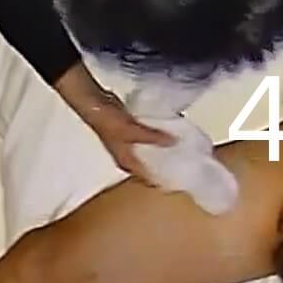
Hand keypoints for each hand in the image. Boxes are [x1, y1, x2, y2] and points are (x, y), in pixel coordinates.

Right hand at [55, 63, 174, 180]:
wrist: (94, 103)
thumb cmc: (110, 122)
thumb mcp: (133, 131)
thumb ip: (153, 137)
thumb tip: (175, 142)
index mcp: (127, 163)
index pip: (149, 179)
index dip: (164, 179)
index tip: (183, 177)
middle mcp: (129, 157)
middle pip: (152, 165)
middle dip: (167, 163)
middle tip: (188, 160)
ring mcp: (131, 144)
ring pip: (152, 151)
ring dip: (164, 149)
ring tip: (184, 147)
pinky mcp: (133, 132)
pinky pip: (150, 138)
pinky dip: (159, 136)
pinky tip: (171, 132)